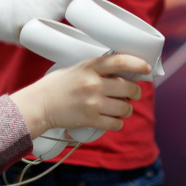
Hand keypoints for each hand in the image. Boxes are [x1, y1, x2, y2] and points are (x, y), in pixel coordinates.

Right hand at [13, 52, 148, 133]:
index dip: (137, 64)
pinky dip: (118, 122)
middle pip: (128, 88)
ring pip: (125, 107)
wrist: (39, 104)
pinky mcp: (90, 119)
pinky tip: (113, 119)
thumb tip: (125, 72)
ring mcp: (92, 103)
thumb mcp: (77, 68)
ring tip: (121, 108)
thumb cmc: (58, 85)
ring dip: (127, 109)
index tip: (146, 68)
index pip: (119, 61)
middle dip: (135, 92)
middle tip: (132, 94)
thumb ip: (98, 69)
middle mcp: (93, 84)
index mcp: (90, 67)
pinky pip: (115, 123)